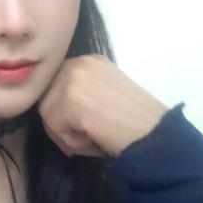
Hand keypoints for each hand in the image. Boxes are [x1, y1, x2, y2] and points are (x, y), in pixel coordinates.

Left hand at [38, 54, 168, 157]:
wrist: (154, 134)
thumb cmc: (136, 123)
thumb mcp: (106, 96)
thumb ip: (82, 94)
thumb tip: (55, 112)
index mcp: (91, 60)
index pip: (58, 84)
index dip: (65, 110)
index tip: (86, 126)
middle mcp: (80, 62)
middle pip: (48, 97)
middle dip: (62, 122)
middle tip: (88, 136)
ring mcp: (72, 78)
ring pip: (48, 114)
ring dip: (67, 134)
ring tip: (93, 138)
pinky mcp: (69, 98)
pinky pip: (54, 127)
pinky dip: (71, 142)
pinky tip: (94, 139)